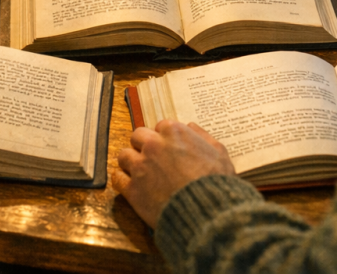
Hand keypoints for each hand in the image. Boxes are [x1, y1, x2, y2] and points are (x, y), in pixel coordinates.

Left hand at [112, 120, 235, 227]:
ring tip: (142, 173)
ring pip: (124, 155)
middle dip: (143, 145)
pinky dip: (123, 181)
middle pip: (137, 136)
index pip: (160, 126)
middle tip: (152, 158)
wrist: (206, 211)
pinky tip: (131, 186)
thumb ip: (202, 135)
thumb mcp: (219, 151)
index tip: (168, 149)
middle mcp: (154, 145)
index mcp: (174, 132)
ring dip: (131, 162)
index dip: (164, 138)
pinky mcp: (133, 189)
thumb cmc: (215, 181)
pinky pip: (117, 178)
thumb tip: (190, 126)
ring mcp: (141, 167)